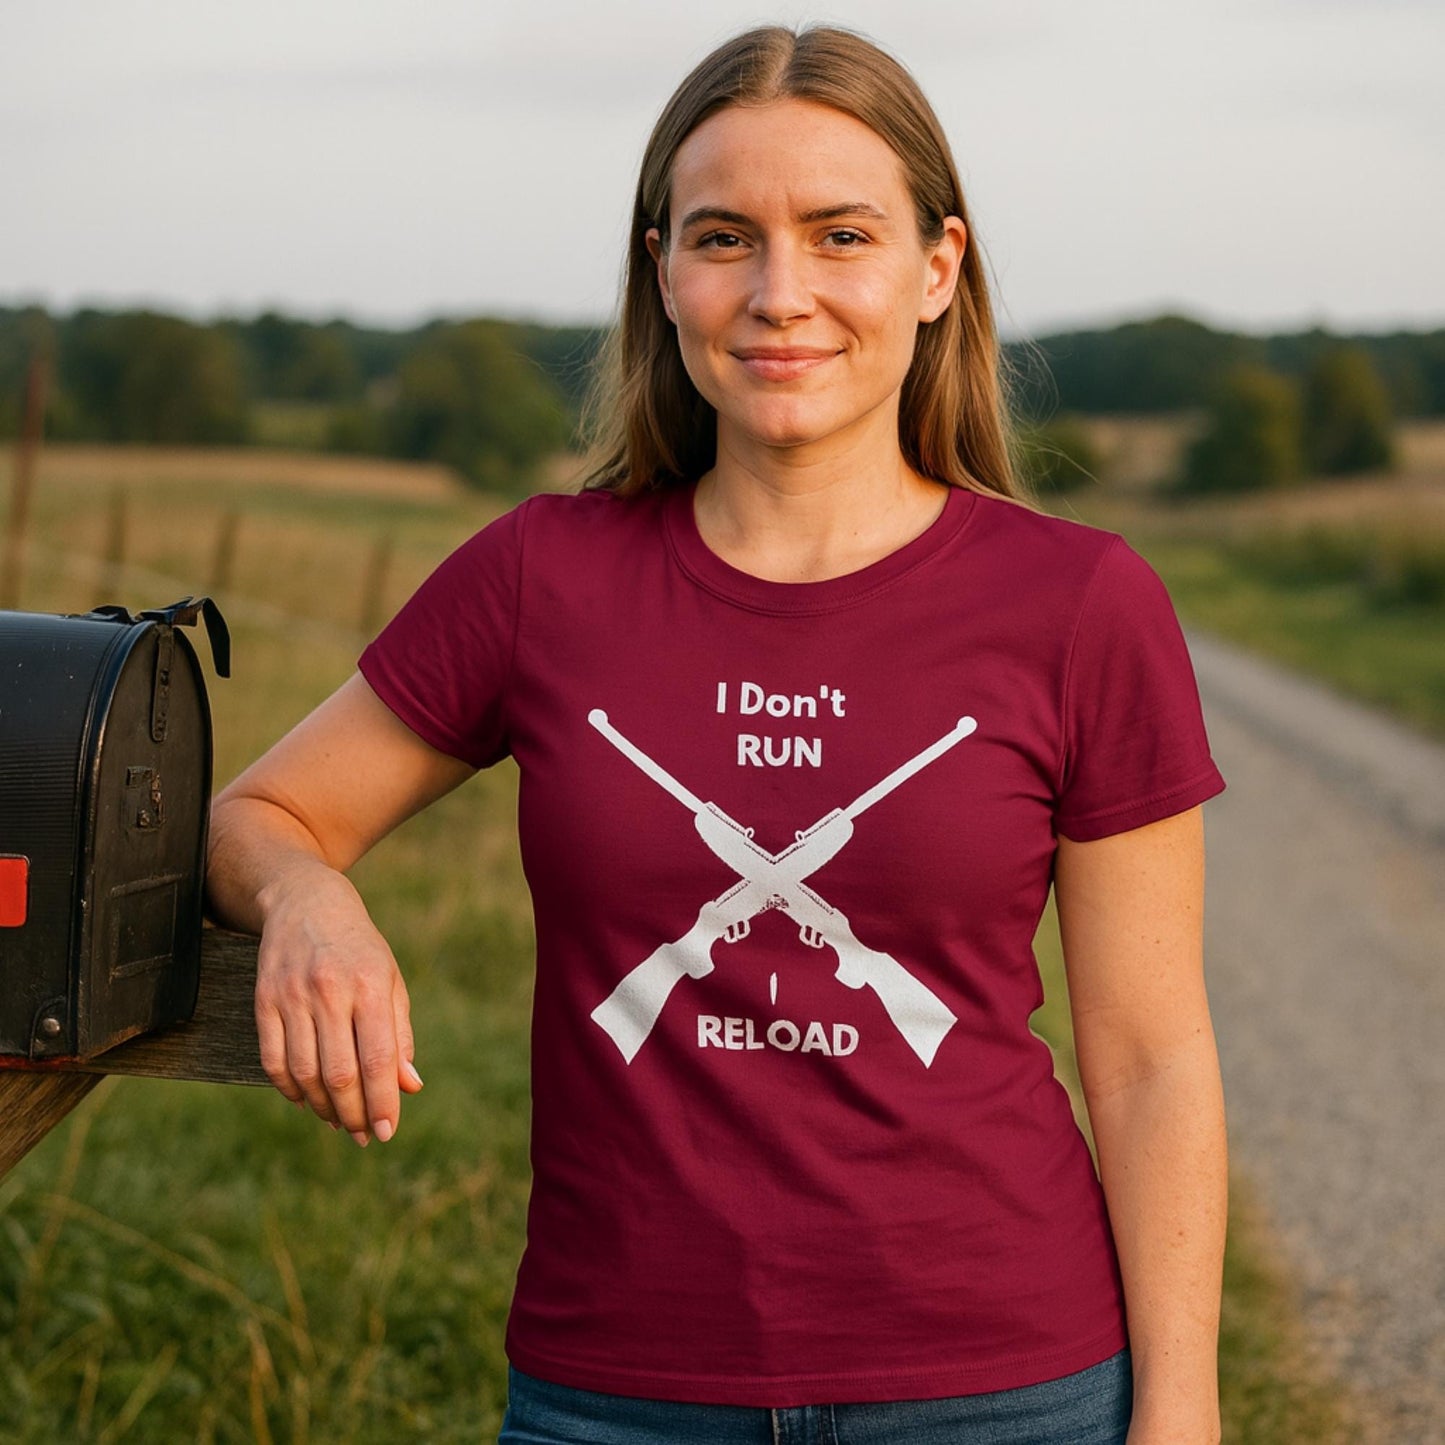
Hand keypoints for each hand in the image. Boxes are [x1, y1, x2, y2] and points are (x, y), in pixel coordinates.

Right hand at [254, 866, 421, 1145]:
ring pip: (305, 1073)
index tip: (387, 1131)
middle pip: (340, 1073)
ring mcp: (292, 996)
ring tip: (339, 1121)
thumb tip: (409, 1087)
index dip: (382, 1101)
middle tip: (364, 1135)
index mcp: (371, 985)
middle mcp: (330, 991)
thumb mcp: (390, 981)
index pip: (378, 1058)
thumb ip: (399, 1034)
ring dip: (323, 1107)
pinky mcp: (263, 1001)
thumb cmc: (359, 949)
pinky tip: (307, 1100)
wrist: (305, 901)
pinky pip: (274, 1060)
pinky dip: (290, 1089)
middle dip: (353, 1114)